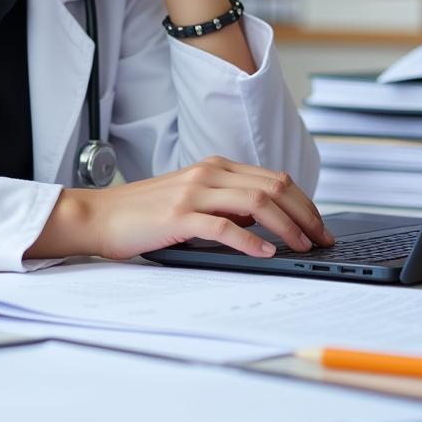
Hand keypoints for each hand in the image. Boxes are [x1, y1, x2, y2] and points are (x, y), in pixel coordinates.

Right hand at [25, 156, 335, 261]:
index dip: (303, 203)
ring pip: (257, 202)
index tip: (319, 227)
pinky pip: (224, 226)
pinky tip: (266, 254)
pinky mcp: (179, 215)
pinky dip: (251, 240)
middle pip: (274, 186)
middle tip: (323, 240)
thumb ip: (224, 204)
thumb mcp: (191, 201)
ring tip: (304, 247)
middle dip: (306, 214)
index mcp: (214, 167)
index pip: (274, 179)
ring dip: (287, 226)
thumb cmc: (143, 214)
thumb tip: (260, 223)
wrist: (99, 216)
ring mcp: (194, 192)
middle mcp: (208, 173)